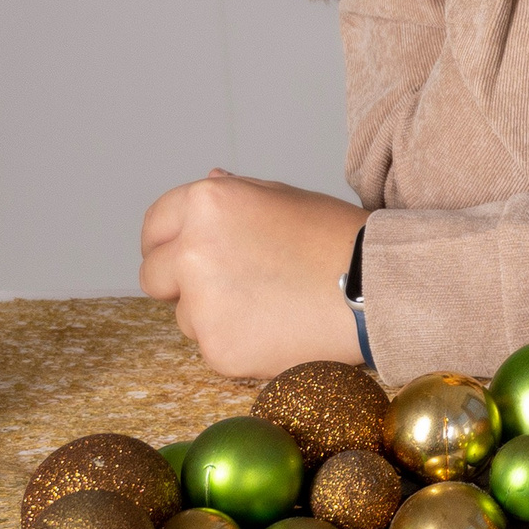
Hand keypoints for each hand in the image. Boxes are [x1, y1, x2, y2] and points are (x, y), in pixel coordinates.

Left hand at [139, 170, 366, 380]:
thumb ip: (236, 193)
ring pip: (184, 316)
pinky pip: (212, 347)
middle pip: (153, 276)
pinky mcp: (218, 349)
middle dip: (178, 281)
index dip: (166, 240)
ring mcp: (202, 305)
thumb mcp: (285, 198)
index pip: (155, 224)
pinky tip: (277, 327)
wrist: (375, 289)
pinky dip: (237, 342)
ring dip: (212, 313)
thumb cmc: (336, 238)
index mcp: (208, 204)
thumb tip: (209, 180)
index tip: (178, 254)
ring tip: (269, 304)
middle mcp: (194, 252)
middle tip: (225, 284)